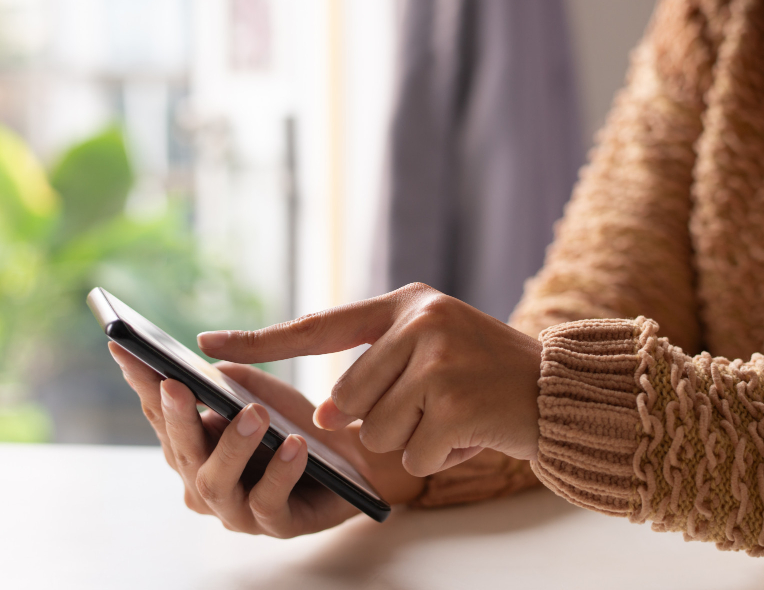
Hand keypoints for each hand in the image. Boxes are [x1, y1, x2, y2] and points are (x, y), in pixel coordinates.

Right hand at [109, 342, 423, 537]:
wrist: (355, 458)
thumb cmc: (298, 424)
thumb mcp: (264, 393)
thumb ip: (231, 380)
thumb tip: (199, 368)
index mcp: (194, 446)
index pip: (160, 413)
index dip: (141, 382)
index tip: (124, 348)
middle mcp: (204, 481)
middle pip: (181, 450)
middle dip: (178, 417)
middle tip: (179, 384)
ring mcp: (236, 508)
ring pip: (215, 482)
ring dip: (232, 445)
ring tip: (255, 414)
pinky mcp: (276, 525)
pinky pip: (268, 502)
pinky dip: (280, 472)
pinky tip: (294, 447)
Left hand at [197, 283, 542, 476]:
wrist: (557, 392)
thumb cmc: (485, 372)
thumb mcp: (433, 345)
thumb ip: (376, 368)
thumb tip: (329, 415)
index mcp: (406, 303)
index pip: (318, 325)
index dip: (261, 340)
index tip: (207, 346)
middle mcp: (420, 322)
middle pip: (348, 399)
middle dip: (378, 421)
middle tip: (429, 408)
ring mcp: (439, 361)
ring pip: (377, 432)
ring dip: (411, 441)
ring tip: (453, 417)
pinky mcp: (457, 404)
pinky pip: (413, 456)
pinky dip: (438, 459)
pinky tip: (471, 434)